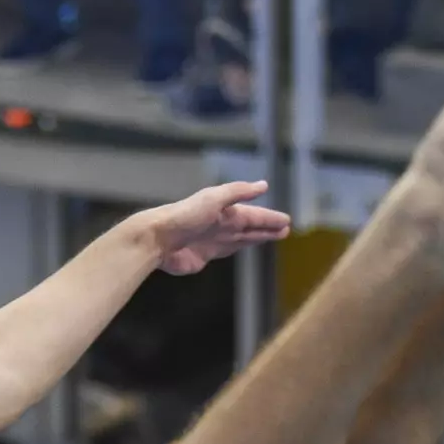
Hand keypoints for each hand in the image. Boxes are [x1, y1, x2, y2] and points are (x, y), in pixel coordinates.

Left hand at [141, 182, 292, 275]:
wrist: (157, 238)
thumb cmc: (185, 216)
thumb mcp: (214, 199)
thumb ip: (238, 192)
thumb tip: (264, 185)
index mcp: (224, 211)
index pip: (253, 216)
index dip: (269, 219)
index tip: (286, 222)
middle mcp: (220, 225)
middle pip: (248, 228)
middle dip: (266, 228)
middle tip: (286, 230)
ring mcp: (211, 241)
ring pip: (240, 240)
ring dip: (256, 238)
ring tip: (274, 237)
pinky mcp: (202, 257)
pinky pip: (225, 251)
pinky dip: (237, 248)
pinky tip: (243, 246)